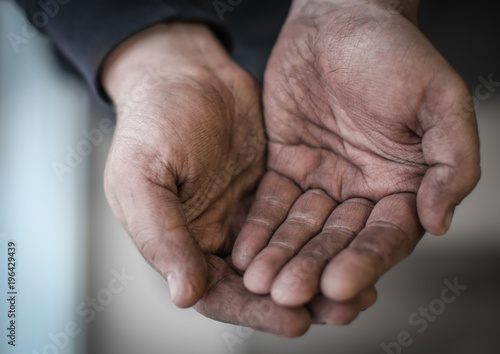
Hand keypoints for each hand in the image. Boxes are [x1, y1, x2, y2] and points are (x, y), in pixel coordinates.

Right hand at [101, 22, 372, 335]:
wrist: (186, 74)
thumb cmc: (153, 122)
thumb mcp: (141, 178)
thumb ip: (160, 236)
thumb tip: (184, 295)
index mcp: (182, 245)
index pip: (219, 294)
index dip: (257, 311)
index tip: (297, 320)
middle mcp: (219, 238)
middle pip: (263, 284)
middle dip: (302, 298)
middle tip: (343, 309)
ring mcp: (251, 216)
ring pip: (289, 257)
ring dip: (323, 273)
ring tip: (362, 290)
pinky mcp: (278, 191)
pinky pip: (306, 220)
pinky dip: (329, 236)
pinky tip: (357, 247)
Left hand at [233, 0, 479, 306]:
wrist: (338, 20)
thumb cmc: (393, 52)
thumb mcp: (440, 99)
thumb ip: (452, 161)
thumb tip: (440, 222)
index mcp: (405, 184)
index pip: (385, 236)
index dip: (363, 263)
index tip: (337, 285)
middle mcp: (362, 190)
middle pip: (336, 240)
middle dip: (311, 268)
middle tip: (286, 294)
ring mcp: (322, 180)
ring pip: (301, 228)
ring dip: (280, 256)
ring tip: (259, 282)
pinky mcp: (286, 166)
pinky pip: (272, 202)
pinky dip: (259, 227)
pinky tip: (244, 252)